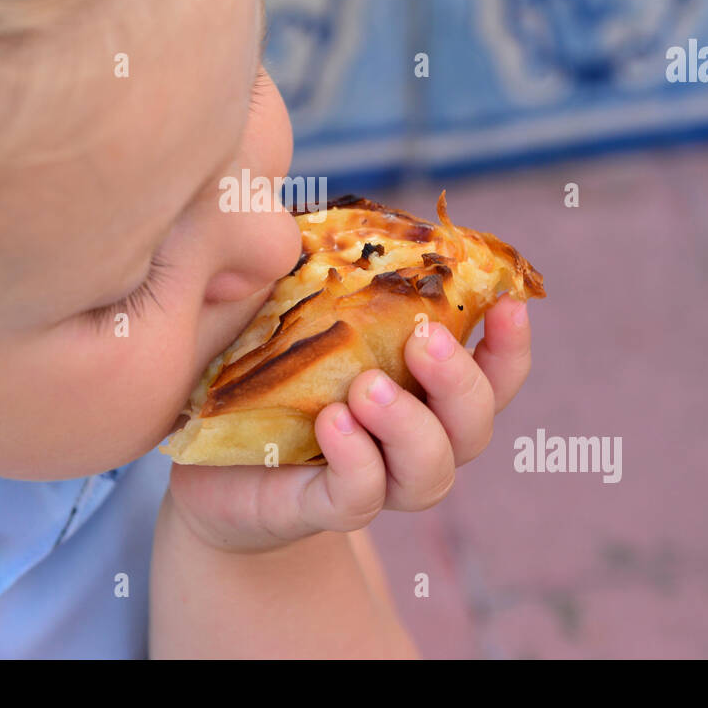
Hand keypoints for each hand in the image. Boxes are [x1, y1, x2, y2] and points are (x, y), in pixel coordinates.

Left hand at [165, 295, 532, 552]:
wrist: (196, 462)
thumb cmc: (251, 367)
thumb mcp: (281, 306)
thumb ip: (308, 262)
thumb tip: (294, 199)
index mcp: (417, 382)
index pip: (492, 372)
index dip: (511, 344)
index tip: (509, 304)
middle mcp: (409, 435)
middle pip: (475, 423)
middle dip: (461, 380)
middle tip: (424, 340)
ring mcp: (371, 477)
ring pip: (432, 471)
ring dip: (410, 426)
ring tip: (364, 390)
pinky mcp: (318, 508)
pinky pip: (361, 498)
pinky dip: (359, 461)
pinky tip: (332, 424)